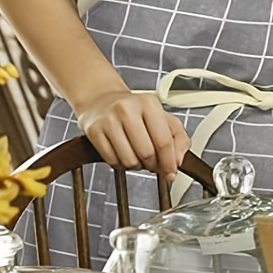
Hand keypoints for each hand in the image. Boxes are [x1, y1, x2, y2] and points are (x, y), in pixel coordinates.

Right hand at [74, 87, 188, 174]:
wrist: (101, 100)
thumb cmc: (136, 112)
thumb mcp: (163, 118)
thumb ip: (179, 139)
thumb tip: (178, 161)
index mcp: (148, 104)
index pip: (163, 141)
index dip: (169, 162)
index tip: (170, 172)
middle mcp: (126, 109)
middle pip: (146, 153)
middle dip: (153, 165)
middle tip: (153, 164)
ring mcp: (108, 120)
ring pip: (129, 160)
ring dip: (137, 166)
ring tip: (138, 156)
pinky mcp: (93, 131)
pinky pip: (112, 161)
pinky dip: (121, 164)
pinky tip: (124, 154)